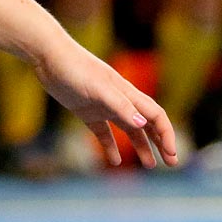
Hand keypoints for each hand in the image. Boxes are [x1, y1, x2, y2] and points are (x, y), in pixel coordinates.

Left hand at [35, 39, 177, 167]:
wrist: (48, 56)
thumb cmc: (75, 68)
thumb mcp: (98, 88)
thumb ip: (120, 105)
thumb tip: (143, 123)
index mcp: (126, 93)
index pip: (155, 116)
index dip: (167, 134)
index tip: (172, 154)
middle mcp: (118, 100)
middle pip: (147, 124)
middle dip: (161, 142)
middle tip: (172, 164)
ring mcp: (103, 106)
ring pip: (128, 130)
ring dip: (141, 146)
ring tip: (150, 165)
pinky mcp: (86, 111)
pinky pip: (103, 133)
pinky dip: (110, 147)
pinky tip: (114, 160)